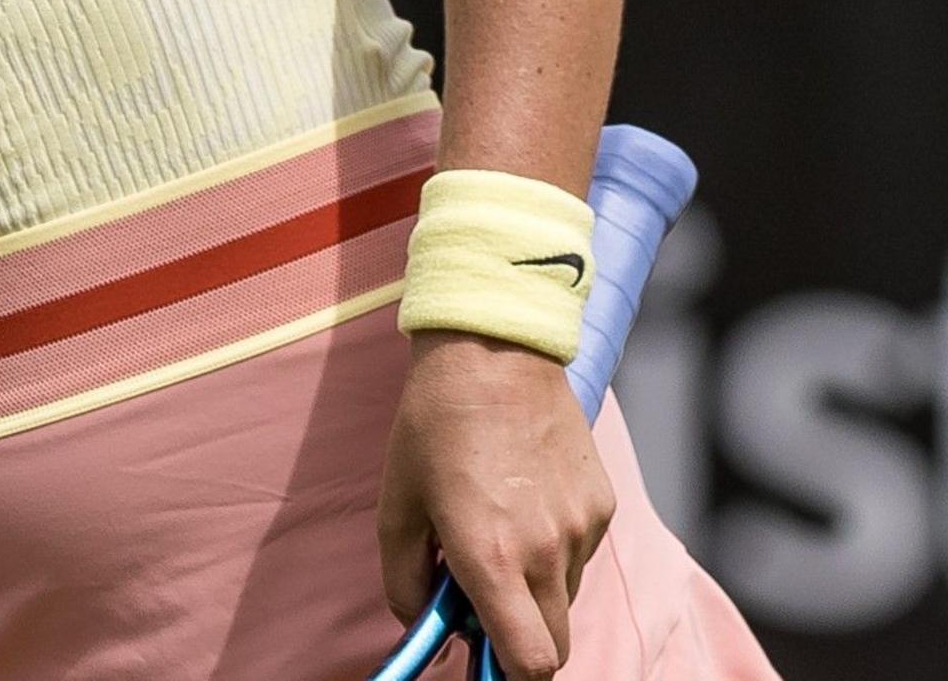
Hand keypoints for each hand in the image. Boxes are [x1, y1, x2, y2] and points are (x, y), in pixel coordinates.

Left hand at [378, 331, 615, 679]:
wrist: (494, 351)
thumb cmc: (434, 424)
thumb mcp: (397, 503)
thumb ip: (404, 578)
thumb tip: (423, 625)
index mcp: (490, 556)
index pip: (528, 660)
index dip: (508, 674)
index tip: (486, 662)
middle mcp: (546, 550)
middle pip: (555, 644)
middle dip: (521, 643)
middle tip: (483, 606)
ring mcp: (582, 530)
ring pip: (566, 598)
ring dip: (535, 592)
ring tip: (495, 534)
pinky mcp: (603, 506)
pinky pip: (580, 556)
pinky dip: (553, 553)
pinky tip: (522, 504)